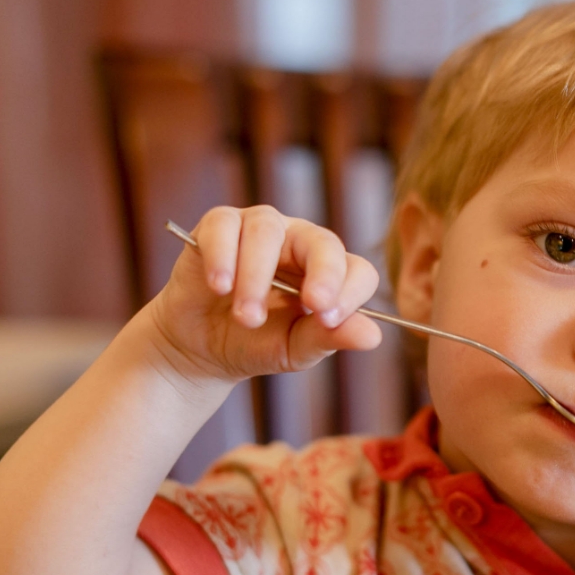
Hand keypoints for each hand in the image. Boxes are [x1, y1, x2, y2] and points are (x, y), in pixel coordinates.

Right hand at [147, 206, 381, 385]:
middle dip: (323, 274)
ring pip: (267, 231)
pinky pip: (223, 225)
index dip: (351, 292)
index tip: (331, 319)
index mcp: (329, 271)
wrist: (201, 347)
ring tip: (247, 318)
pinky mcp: (218, 226)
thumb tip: (373, 337)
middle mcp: (299, 242)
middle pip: (322, 241)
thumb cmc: (257, 342)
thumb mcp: (295, 348)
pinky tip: (219, 286)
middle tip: (314, 306)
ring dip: (258, 277)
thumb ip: (330, 338)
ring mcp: (259, 228)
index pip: (357, 270)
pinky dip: (222, 256)